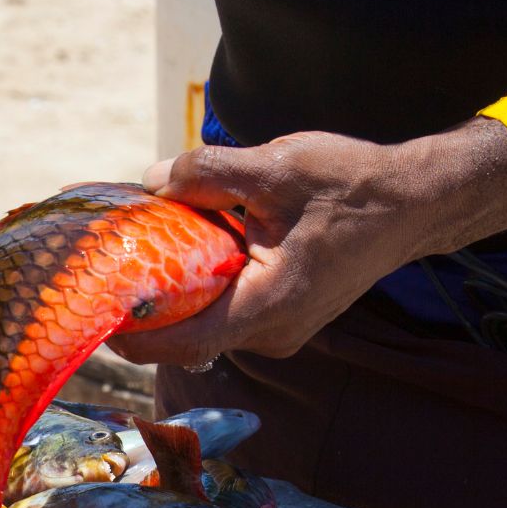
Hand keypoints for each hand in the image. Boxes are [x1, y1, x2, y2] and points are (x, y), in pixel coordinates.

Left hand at [105, 117, 506, 367]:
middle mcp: (272, 333)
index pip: (183, 340)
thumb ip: (209, 173)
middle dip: (144, 307)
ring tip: (134, 258)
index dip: (132, 333)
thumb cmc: (352, 185)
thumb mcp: (277, 166)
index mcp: (269, 306)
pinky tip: (181, 253)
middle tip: (101, 273)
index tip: (92, 312)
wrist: (413, 203)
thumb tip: (151, 180)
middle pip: (187, 335)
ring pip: (205, 323)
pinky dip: (199, 288)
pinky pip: (226, 312)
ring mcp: (279, 331)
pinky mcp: (282, 318)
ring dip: (172, 295)